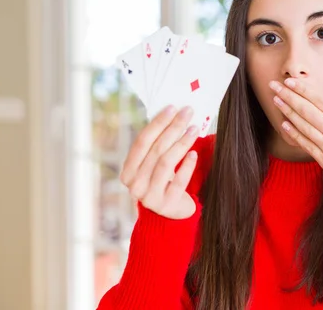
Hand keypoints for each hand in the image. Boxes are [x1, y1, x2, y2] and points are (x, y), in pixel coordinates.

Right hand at [119, 105, 199, 219]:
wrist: (170, 214)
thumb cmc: (163, 182)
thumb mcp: (153, 166)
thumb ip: (155, 146)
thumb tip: (171, 114)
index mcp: (127, 172)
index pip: (142, 142)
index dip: (157, 123)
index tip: (172, 108)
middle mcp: (134, 185)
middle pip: (156, 149)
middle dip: (173, 128)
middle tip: (188, 112)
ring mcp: (149, 196)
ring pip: (166, 162)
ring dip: (182, 142)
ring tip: (194, 129)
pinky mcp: (166, 205)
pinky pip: (178, 181)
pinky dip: (187, 166)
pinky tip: (194, 153)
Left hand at [269, 72, 322, 191]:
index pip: (320, 100)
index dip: (303, 90)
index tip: (290, 81)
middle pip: (306, 110)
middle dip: (289, 96)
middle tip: (274, 86)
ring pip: (302, 126)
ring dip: (287, 112)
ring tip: (275, 100)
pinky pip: (305, 145)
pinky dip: (293, 134)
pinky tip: (284, 125)